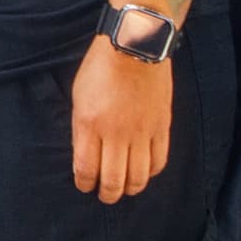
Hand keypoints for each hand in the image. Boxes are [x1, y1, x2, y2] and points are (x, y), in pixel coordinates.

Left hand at [70, 36, 173, 202]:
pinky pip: (159, 161)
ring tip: (125, 188)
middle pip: (113, 181)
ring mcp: (141, 131)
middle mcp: (115, 133)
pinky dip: (151, 172)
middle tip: (105, 195)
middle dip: (107, 194)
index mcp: (89, 124)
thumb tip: (86, 158)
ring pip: (139, 177)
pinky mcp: (162, 126)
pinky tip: (144, 170)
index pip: (86, 169)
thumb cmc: (101, 68)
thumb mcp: (79, 97)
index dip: (84, 184)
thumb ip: (81, 130)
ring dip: (130, 188)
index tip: (85, 185)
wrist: (135, 45)